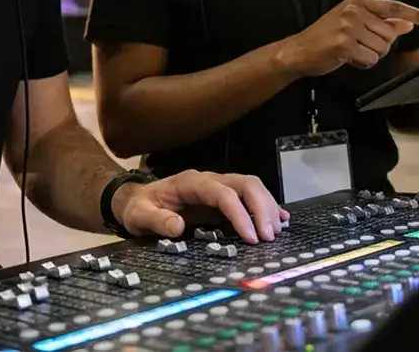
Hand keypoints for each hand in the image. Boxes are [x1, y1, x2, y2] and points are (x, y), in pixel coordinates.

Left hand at [111, 170, 289, 244]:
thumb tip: (177, 226)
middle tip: (270, 237)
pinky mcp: (223, 196)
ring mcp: (217, 186)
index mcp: (191, 183)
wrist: (136, 200)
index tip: (251, 238)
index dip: (239, 213)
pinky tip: (281, 220)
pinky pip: (249, 195)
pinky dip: (267, 206)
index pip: (222, 192)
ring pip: (250, 187)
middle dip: (261, 207)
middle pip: (243, 183)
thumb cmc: (140, 207)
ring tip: (276, 233)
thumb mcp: (141, 216)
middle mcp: (208, 180)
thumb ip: (157, 220)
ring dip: (267, 207)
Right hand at [278, 0, 418, 75]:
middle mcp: (353, 11)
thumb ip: (381, 23)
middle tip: (357, 46)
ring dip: (370, 56)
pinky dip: (362, 64)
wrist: (298, 51)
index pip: (393, 7)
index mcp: (356, 2)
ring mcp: (348, 26)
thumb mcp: (354, 25)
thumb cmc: (326, 38)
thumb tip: (407, 24)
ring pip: (382, 48)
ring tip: (350, 52)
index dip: (416, 14)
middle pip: (389, 34)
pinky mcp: (344, 44)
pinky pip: (370, 59)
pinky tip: (346, 59)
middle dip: (379, 45)